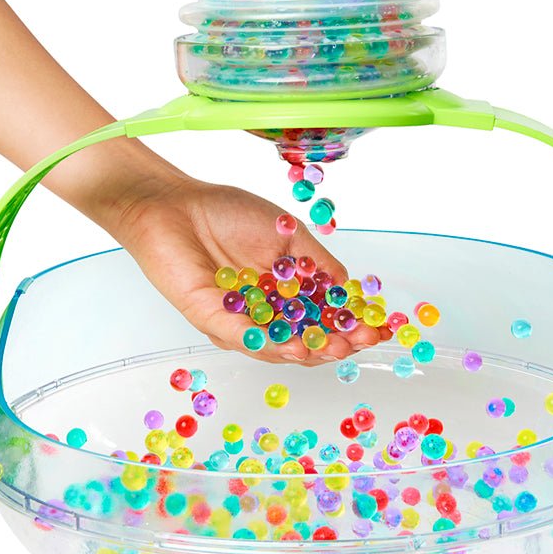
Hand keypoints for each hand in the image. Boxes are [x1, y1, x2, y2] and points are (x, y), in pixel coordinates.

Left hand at [104, 171, 382, 364]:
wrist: (175, 203)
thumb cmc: (226, 212)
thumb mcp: (287, 233)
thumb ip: (316, 261)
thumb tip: (348, 287)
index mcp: (282, 294)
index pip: (321, 317)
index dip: (349, 325)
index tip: (377, 328)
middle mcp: (262, 312)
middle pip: (303, 339)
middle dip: (333, 344)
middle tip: (358, 344)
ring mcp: (237, 319)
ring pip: (275, 345)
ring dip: (306, 350)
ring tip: (332, 348)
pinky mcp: (210, 318)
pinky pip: (241, 336)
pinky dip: (268, 343)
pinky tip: (293, 347)